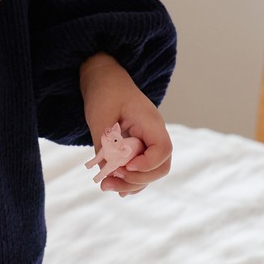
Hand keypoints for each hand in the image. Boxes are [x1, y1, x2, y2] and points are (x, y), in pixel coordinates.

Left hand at [78, 51, 172, 196]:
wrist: (104, 78)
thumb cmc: (105, 91)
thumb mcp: (100, 115)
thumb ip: (104, 142)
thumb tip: (106, 171)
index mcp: (151, 122)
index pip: (163, 150)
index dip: (147, 164)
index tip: (124, 168)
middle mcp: (153, 135)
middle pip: (160, 167)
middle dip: (137, 180)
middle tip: (110, 181)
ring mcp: (147, 143)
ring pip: (149, 172)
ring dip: (130, 184)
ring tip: (105, 186)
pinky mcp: (136, 148)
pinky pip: (139, 169)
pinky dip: (128, 180)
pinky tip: (113, 185)